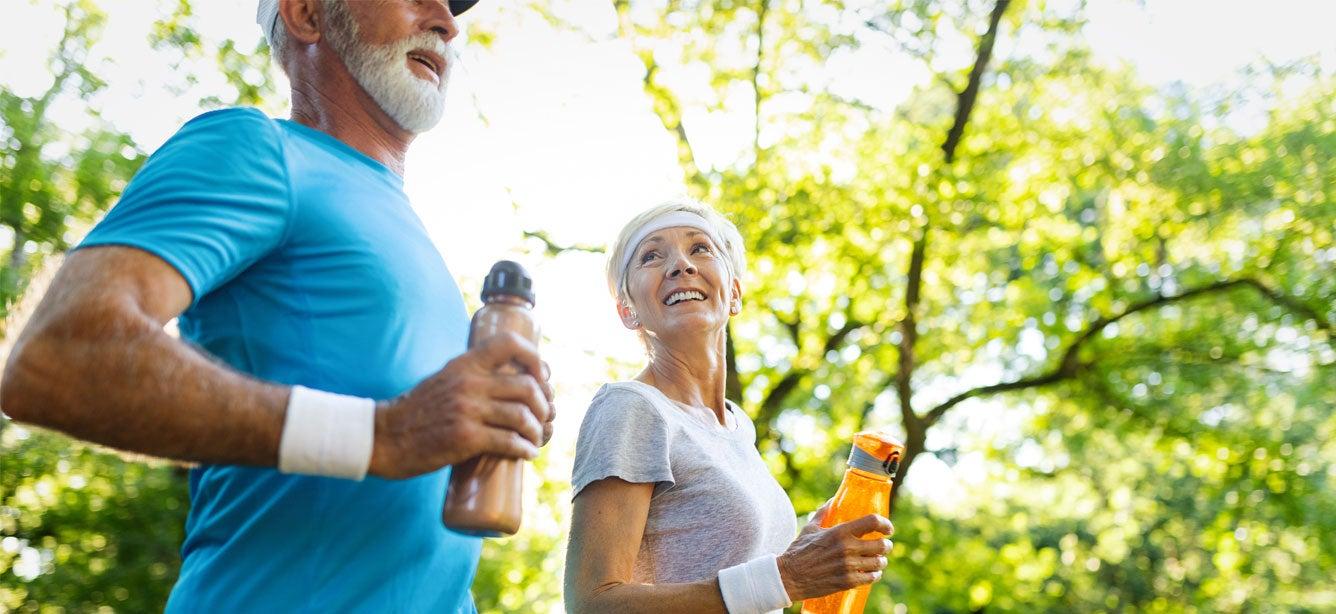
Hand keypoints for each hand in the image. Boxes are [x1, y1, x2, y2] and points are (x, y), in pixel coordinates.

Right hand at [368, 331, 554, 477]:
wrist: (382, 437)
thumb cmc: (416, 412)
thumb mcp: (444, 379)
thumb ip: (472, 376)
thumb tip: (511, 381)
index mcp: (463, 364)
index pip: (509, 343)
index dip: (534, 358)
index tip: (542, 377)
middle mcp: (468, 382)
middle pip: (527, 386)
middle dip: (544, 404)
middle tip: (544, 418)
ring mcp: (467, 410)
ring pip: (523, 416)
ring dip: (537, 431)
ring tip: (536, 439)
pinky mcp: (465, 438)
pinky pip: (509, 441)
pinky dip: (526, 449)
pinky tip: (528, 453)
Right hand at [776, 500, 894, 601]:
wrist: (789, 577)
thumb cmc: (799, 551)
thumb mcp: (810, 529)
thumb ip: (823, 513)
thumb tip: (832, 501)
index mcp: (840, 532)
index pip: (872, 522)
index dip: (885, 524)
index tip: (888, 528)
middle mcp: (847, 548)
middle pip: (881, 545)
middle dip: (886, 546)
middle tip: (884, 546)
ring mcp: (848, 566)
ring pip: (879, 563)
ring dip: (881, 561)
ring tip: (878, 560)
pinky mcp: (847, 582)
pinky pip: (871, 578)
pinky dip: (874, 575)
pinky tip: (871, 573)